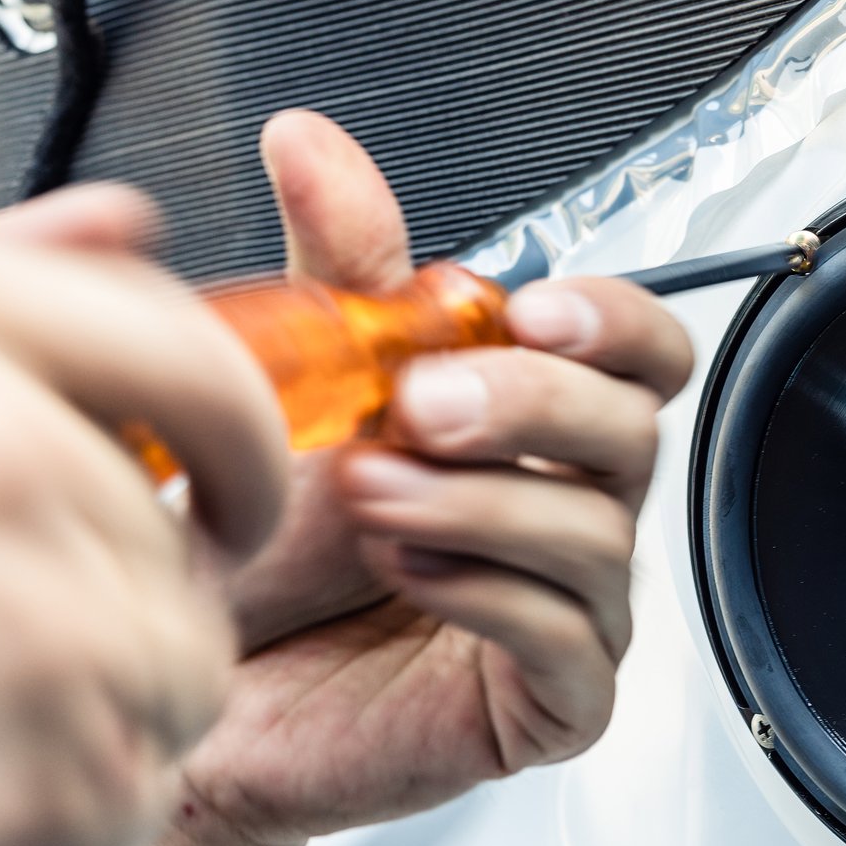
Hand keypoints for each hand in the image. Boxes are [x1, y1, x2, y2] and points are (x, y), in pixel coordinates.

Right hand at [0, 188, 287, 845]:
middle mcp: (12, 485)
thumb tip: (130, 228)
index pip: (201, 373)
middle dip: (118, 591)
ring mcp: (35, 651)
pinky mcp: (25, 802)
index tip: (236, 485)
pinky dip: (56, 805)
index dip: (243, 438)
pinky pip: (126, 803)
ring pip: (176, 682)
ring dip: (97, 700)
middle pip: (187, 556)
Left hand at [177, 113, 691, 845]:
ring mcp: (573, 609)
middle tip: (423, 403)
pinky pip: (569, 643)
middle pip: (634, 430)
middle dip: (531, 403)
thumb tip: (310, 141)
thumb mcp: (300, 391)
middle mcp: (569, 508)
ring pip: (596, 534)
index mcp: (537, 425)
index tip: (532, 313)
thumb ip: (332, 270)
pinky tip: (410, 572)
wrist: (202, 686)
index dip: (611, 324)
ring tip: (370, 495)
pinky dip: (490, 596)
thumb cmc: (271, 557)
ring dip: (479, 500)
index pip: (643, 353)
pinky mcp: (551, 704)